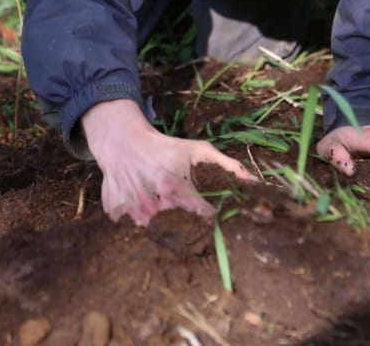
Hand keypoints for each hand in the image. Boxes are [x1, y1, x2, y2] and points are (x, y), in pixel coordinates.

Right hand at [82, 100, 257, 225]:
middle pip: (175, 229)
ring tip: (156, 207)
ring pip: (149, 229)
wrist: (123, 140)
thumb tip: (255, 183)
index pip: (200, 217)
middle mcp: (153, 201)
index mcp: (175, 187)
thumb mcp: (198, 150)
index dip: (208, 218)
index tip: (209, 216)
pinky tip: (136, 206)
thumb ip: (228, 166)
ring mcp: (131, 208)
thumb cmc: (165, 147)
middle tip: (178, 210)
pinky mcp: (114, 211)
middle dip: (180, 225)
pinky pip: (126, 225)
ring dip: (154, 224)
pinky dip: (131, 220)